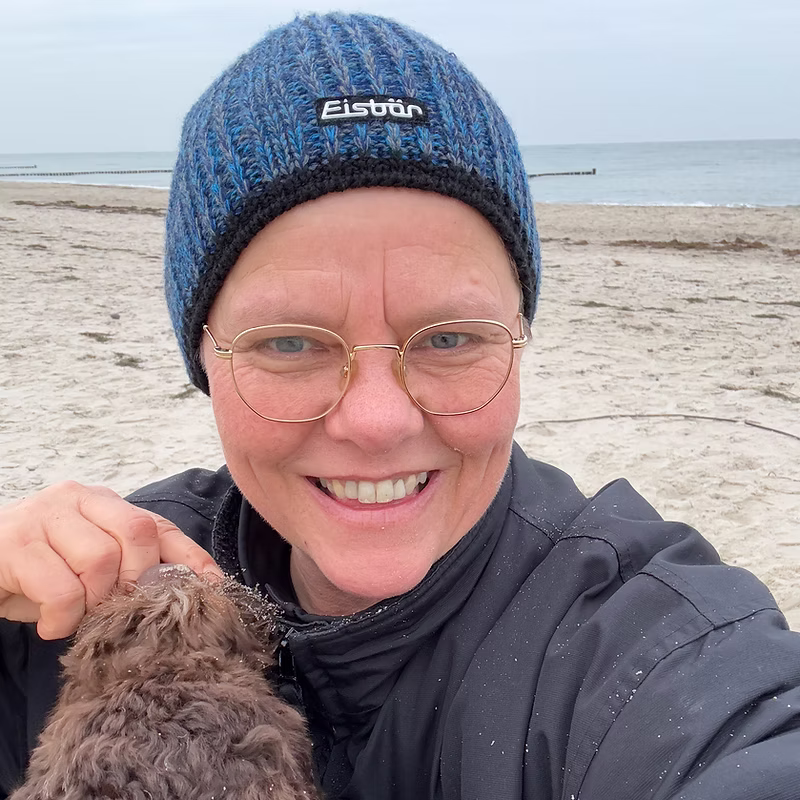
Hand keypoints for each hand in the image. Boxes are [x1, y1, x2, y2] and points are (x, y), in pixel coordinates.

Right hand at [0, 482, 222, 639]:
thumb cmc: (38, 572)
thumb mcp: (89, 570)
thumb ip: (130, 570)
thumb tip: (194, 589)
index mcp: (105, 504)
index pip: (160, 525)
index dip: (191, 557)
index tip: (213, 588)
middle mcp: (79, 499)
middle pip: (137, 533)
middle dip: (135, 581)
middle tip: (112, 609)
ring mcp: (46, 516)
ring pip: (101, 559)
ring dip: (94, 602)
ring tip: (75, 616)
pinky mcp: (16, 543)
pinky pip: (61, 587)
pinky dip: (63, 617)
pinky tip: (51, 623)